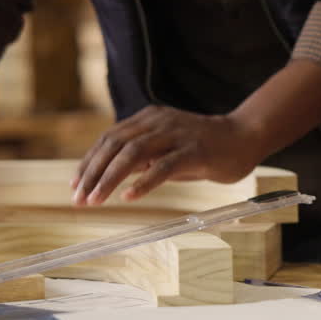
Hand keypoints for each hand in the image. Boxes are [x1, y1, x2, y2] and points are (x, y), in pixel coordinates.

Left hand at [71, 106, 261, 204]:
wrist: (245, 136)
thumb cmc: (205, 147)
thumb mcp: (167, 148)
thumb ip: (143, 158)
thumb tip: (113, 174)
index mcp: (149, 119)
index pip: (109, 138)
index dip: (89, 161)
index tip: (76, 184)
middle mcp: (158, 122)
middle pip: (115, 145)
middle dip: (92, 173)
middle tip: (79, 198)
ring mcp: (176, 135)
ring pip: (133, 154)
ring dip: (109, 179)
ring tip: (96, 200)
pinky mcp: (194, 151)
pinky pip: (163, 166)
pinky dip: (143, 182)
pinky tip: (129, 196)